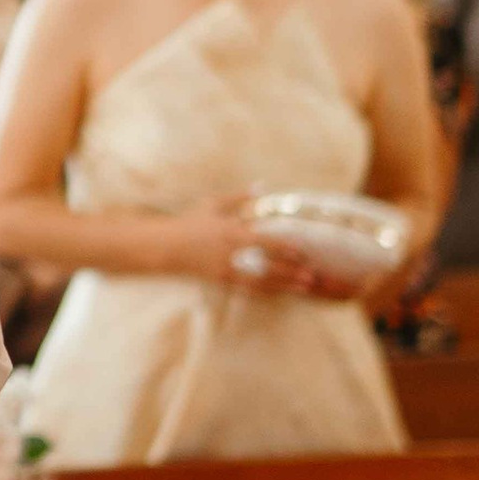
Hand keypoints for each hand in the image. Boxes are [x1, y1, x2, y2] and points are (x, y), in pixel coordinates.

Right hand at [170, 199, 343, 296]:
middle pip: (268, 266)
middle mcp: (231, 254)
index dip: (285, 248)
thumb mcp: (212, 204)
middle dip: (292, 272)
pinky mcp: (221, 281)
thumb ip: (238, 197)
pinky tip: (281, 292)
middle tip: (313, 275)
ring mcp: (226, 270)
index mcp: (231, 232)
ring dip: (285, 285)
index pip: (265, 242)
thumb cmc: (189, 222)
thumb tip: (261, 187)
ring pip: (261, 282)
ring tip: (304, 287)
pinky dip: (267, 291)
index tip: (303, 252)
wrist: (165, 247)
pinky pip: (248, 289)